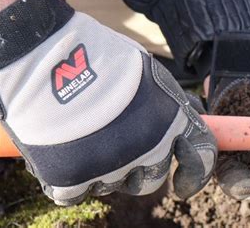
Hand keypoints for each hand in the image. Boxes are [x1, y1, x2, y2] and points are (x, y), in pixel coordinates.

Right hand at [0, 0, 216, 205]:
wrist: (49, 58)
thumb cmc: (101, 57)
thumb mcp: (151, 73)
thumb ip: (171, 104)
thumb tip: (189, 119)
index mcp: (172, 121)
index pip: (200, 159)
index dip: (194, 176)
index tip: (183, 185)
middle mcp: (149, 149)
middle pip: (152, 179)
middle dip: (140, 169)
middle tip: (118, 146)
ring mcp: (111, 167)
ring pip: (114, 184)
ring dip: (104, 168)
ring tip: (85, 135)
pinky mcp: (74, 179)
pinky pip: (78, 193)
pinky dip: (72, 178)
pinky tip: (64, 151)